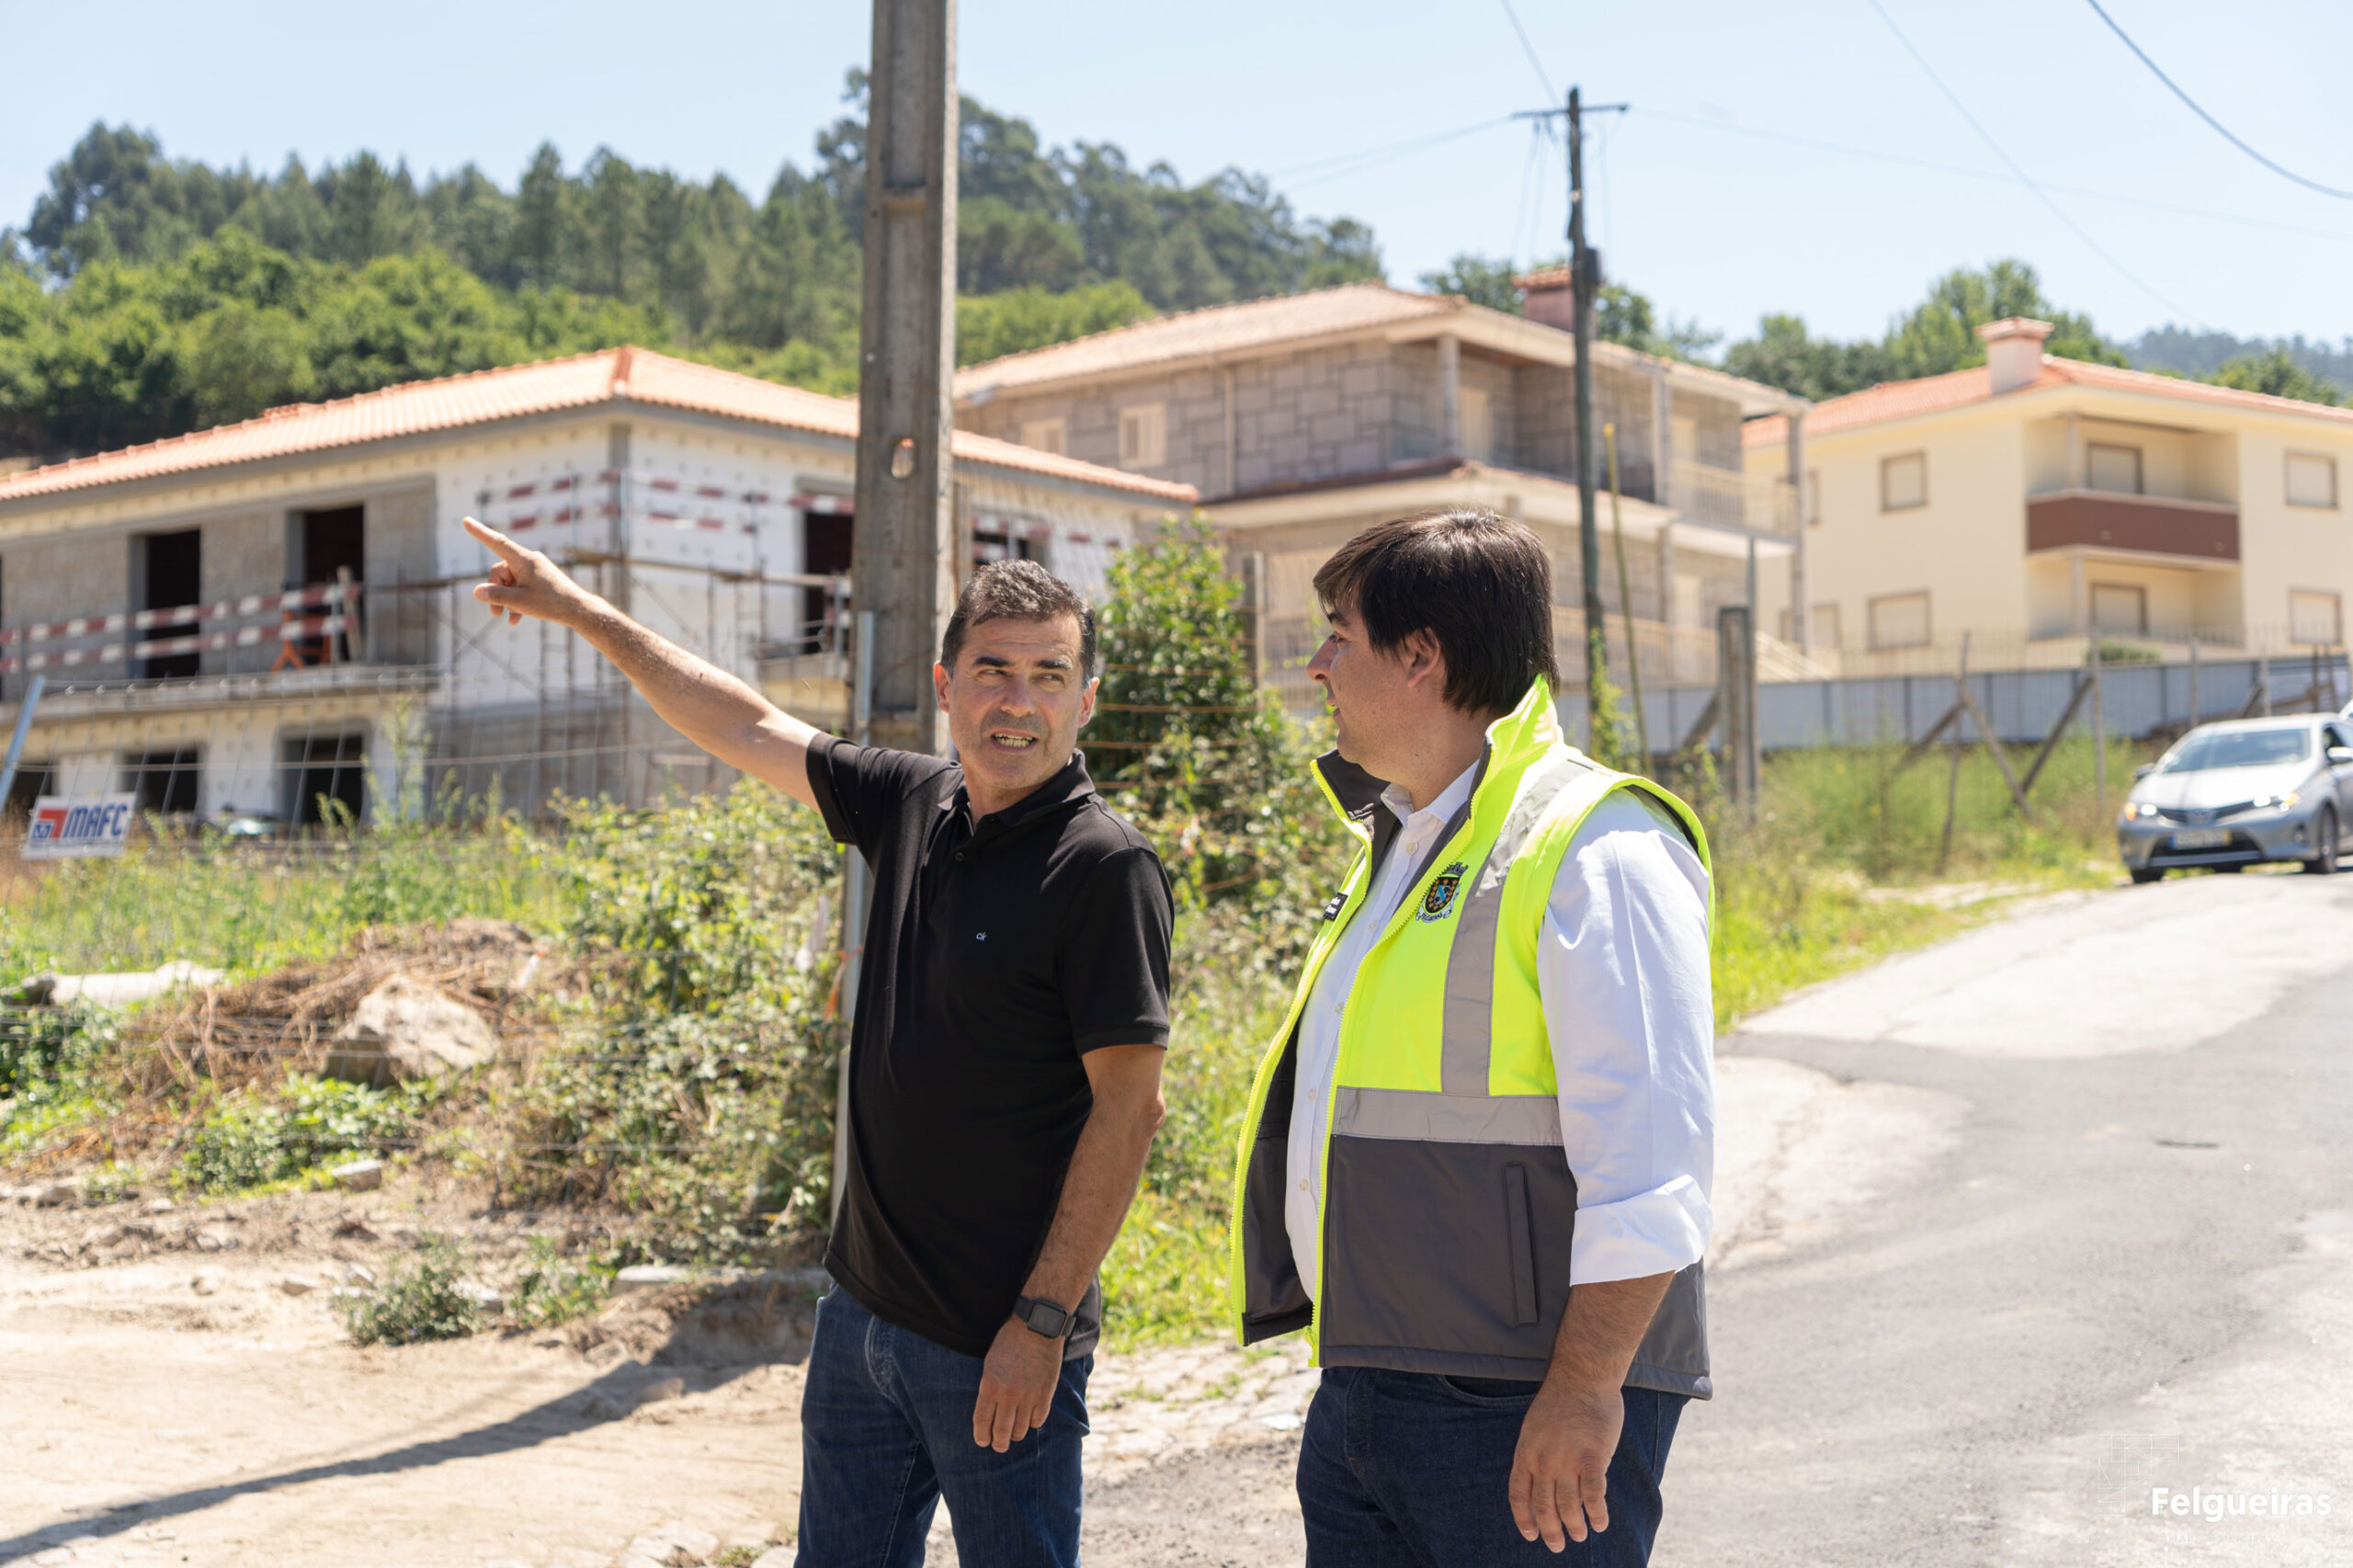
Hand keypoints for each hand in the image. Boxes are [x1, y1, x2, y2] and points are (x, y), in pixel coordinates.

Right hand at [464, 516, 599, 628]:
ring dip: (506, 599)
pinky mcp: (539, 579)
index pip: (497, 542)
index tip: (466, 521)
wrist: (579, 610)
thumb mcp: (519, 601)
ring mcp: (535, 569)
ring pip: (510, 582)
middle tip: (495, 614)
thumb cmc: (551, 604)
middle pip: (500, 572)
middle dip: (495, 592)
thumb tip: (476, 592)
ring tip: (508, 618)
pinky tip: (515, 619)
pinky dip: (516, 601)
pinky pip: (521, 586)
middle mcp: (529, 560)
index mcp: (524, 560)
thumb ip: (496, 595)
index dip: (480, 532)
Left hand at [971, 1315, 1061, 1451]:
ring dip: (1015, 1435)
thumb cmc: (1009, 1341)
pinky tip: (1030, 1420)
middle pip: (1001, 1431)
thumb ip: (989, 1388)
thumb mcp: (990, 1363)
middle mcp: (1008, 1395)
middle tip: (998, 1447)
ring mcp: (1028, 1396)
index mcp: (990, 1385)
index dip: (982, 1436)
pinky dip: (1032, 1423)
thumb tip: (989, 1412)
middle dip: (998, 1443)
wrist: (1037, 1327)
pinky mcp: (1045, 1394)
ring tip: (1014, 1435)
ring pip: (1020, 1429)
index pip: (982, 1421)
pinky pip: (1038, 1420)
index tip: (982, 1442)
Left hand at [1509, 1376, 1621, 1551]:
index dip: (1524, 1519)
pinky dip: (1598, 1514)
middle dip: (1551, 1531)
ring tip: (1580, 1535)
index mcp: (1525, 1453)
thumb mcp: (1533, 1428)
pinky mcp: (1593, 1459)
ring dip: (1575, 1526)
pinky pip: (1595, 1496)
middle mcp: (1543, 1461)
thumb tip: (1541, 1483)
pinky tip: (1600, 1523)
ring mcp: (1567, 1461)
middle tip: (1558, 1545)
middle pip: (1544, 1507)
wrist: (1582, 1378)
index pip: (1519, 1496)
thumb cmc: (1559, 1401)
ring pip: (1569, 1507)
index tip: (1531, 1535)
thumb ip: (1536, 1455)